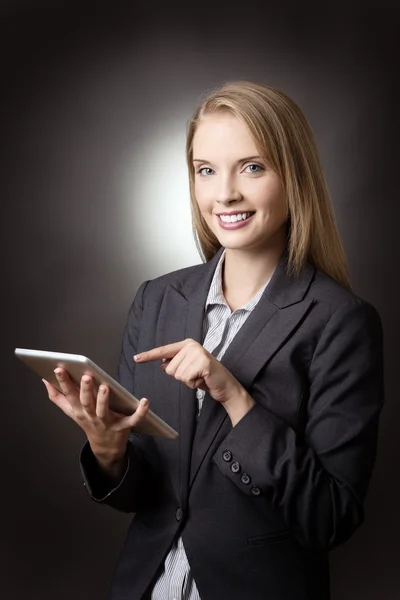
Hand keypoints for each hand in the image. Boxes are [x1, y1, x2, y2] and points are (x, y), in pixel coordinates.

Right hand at [42, 368, 149, 468]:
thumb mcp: (71, 411)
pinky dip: (140, 412)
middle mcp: (91, 416)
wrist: (105, 447)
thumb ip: (58, 397)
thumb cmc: (89, 422)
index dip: (63, 382)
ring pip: (104, 411)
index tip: (59, 369)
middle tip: (86, 376)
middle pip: (86, 403)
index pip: (69, 395)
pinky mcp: (124, 427)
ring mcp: (107, 422)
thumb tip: (44, 380)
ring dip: (104, 399)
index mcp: (79, 410)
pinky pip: (133, 420)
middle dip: (85, 390)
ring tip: (104, 387)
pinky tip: (144, 401)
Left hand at [134, 339, 254, 425]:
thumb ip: (175, 365)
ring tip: (200, 377)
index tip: (136, 358)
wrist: (225, 386)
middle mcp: (191, 346)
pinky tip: (203, 380)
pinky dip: (194, 384)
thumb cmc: (206, 377)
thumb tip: (162, 365)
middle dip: (181, 377)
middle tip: (195, 375)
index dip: (149, 356)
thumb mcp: (188, 370)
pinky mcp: (203, 362)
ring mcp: (197, 352)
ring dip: (188, 381)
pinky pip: (187, 378)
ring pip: (177, 375)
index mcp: (186, 345)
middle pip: (169, 368)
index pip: (164, 351)